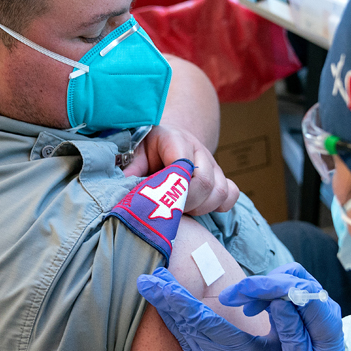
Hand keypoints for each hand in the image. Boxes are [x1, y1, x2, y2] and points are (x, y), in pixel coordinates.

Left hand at [123, 125, 238, 215]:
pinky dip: (219, 205)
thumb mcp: (132, 156)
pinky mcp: (220, 177)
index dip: (174, 186)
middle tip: (168, 210)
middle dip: (187, 203)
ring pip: (220, 191)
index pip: (184, 163)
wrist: (160, 142)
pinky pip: (231, 194)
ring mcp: (212, 164)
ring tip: (180, 211)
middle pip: (206, 181)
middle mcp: (198, 150)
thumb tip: (118, 193)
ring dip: (201, 208)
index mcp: (175, 139)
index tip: (159, 199)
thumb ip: (128, 171)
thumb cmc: (143, 151)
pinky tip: (199, 208)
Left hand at [137, 267, 293, 350]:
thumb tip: (273, 291)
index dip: (180, 301)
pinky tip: (163, 308)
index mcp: (235, 347)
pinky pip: (183, 340)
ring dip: (164, 307)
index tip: (163, 283)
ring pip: (179, 330)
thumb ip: (277, 315)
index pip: (202, 319)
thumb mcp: (283, 342)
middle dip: (164, 298)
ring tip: (149, 286)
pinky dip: (171, 321)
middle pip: (184, 322)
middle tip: (146, 278)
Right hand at [220, 263, 347, 350]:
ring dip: (261, 288)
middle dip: (260, 284)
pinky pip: (285, 289)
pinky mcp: (305, 304)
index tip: (245, 290)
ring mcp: (315, 303)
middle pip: (292, 278)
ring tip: (239, 303)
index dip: (271, 286)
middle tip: (232, 296)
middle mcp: (323, 306)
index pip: (300, 290)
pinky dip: (265, 294)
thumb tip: (279, 302)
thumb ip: (292, 332)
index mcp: (326, 321)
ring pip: (287, 279)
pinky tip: (251, 308)